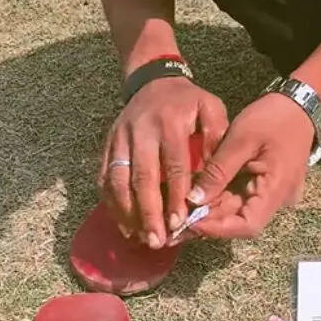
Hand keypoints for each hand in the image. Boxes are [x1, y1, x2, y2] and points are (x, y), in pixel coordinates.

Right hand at [99, 77, 226, 246]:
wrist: (153, 80)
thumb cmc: (189, 102)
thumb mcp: (211, 108)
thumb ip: (216, 137)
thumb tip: (214, 176)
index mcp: (168, 123)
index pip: (173, 165)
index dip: (175, 195)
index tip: (180, 221)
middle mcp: (139, 131)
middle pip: (141, 177)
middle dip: (149, 212)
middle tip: (157, 240)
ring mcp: (119, 138)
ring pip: (117, 179)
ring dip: (127, 212)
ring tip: (140, 238)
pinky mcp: (107, 145)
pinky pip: (103, 177)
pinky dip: (111, 203)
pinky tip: (124, 224)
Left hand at [185, 93, 313, 238]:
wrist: (300, 105)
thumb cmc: (273, 118)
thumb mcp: (241, 140)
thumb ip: (217, 172)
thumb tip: (193, 200)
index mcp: (277, 189)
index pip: (247, 225)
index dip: (217, 228)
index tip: (189, 221)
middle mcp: (278, 199)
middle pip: (240, 221)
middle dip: (208, 221)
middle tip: (175, 219)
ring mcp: (274, 195)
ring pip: (238, 211)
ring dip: (212, 211)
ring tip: (182, 209)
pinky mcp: (267, 188)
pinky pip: (242, 199)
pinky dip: (220, 199)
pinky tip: (198, 196)